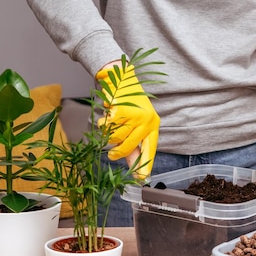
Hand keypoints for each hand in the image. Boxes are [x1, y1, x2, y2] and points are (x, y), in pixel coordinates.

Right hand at [96, 65, 159, 179]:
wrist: (121, 76)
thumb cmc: (128, 102)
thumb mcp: (135, 123)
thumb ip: (134, 145)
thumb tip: (136, 170)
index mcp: (153, 125)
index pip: (150, 150)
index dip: (145, 165)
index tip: (142, 179)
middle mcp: (147, 121)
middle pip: (128, 147)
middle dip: (116, 152)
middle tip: (112, 154)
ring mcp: (135, 116)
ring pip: (114, 138)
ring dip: (108, 132)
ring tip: (110, 121)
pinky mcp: (122, 111)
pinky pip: (106, 128)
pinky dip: (102, 123)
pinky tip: (107, 112)